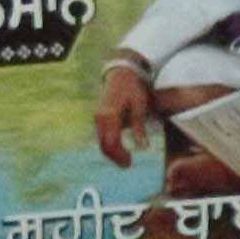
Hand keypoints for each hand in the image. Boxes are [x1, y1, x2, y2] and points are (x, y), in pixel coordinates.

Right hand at [91, 51, 155, 166]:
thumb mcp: (139, 106)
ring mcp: (97, 118)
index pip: (111, 143)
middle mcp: (100, 118)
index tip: (130, 163)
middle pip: (103, 145)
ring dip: (111, 153)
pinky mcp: (99, 118)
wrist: (122, 74)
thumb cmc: (133, 89)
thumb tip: (142, 147)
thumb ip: (139, 127)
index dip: (120, 156)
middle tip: (128, 164)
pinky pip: (101, 136)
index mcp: (109, 115)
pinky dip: (109, 145)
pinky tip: (119, 149)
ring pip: (100, 142)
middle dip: (115, 157)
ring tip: (125, 159)